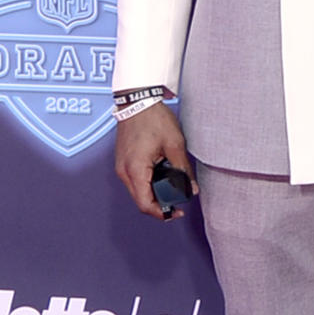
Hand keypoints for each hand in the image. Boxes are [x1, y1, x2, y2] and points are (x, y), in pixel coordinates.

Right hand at [114, 102, 195, 221]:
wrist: (137, 101)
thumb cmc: (153, 118)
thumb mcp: (175, 144)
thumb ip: (184, 169)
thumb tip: (192, 188)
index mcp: (135, 169)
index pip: (145, 204)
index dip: (161, 213)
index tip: (176, 213)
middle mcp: (124, 171)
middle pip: (140, 200)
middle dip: (159, 206)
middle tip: (178, 202)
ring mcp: (121, 167)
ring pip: (137, 191)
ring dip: (153, 194)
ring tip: (172, 188)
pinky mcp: (123, 161)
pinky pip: (134, 180)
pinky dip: (147, 184)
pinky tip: (161, 177)